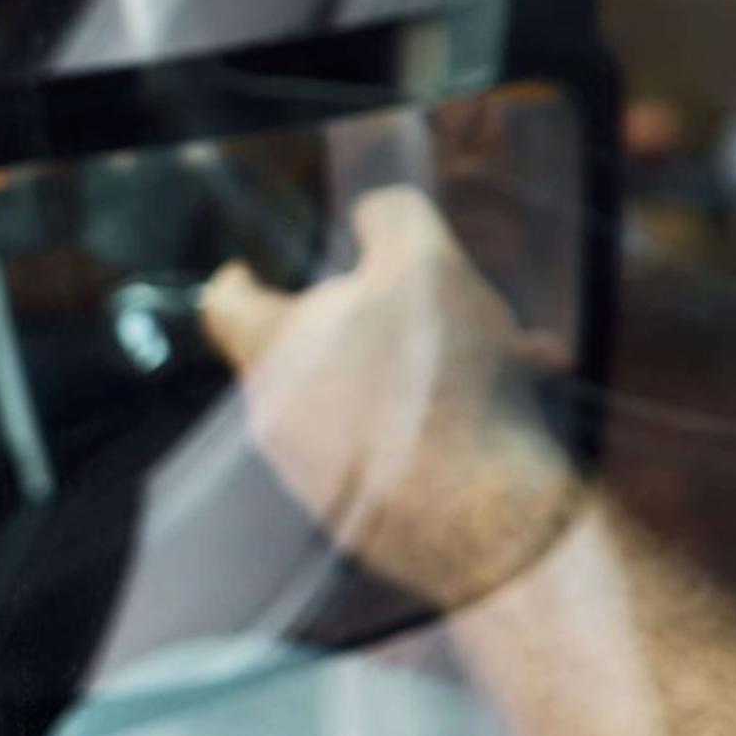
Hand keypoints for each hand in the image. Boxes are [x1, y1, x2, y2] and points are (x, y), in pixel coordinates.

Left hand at [202, 188, 581, 607]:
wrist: (490, 521)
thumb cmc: (446, 384)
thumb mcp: (426, 262)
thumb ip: (390, 218)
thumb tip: (375, 214)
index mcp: (274, 351)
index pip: (224, 304)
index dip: (240, 275)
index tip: (254, 267)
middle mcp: (279, 419)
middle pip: (318, 346)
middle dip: (392, 318)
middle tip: (452, 307)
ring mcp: (316, 476)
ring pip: (372, 395)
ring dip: (433, 368)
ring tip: (508, 360)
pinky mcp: (361, 518)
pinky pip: (395, 448)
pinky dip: (442, 422)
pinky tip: (511, 408)